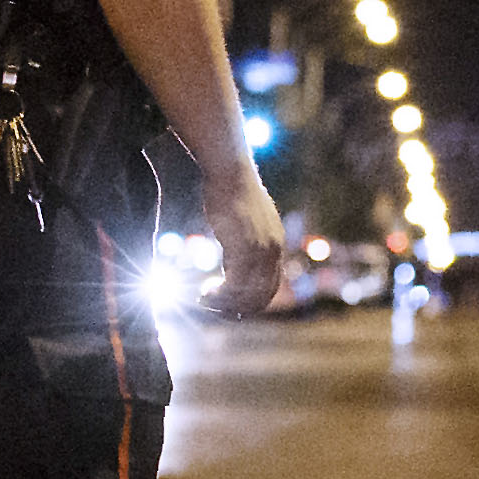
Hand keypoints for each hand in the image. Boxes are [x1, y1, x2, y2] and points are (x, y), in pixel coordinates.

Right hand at [199, 163, 285, 315]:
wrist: (229, 170)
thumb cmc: (228, 190)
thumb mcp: (242, 218)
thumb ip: (243, 238)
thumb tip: (234, 249)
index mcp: (275, 244)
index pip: (272, 286)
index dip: (250, 301)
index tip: (228, 305)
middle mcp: (274, 249)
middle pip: (262, 295)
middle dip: (237, 308)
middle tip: (213, 307)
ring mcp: (262, 249)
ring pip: (248, 293)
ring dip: (224, 303)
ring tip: (203, 299)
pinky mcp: (246, 247)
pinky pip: (235, 284)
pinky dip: (219, 294)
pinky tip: (203, 292)